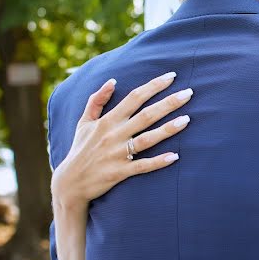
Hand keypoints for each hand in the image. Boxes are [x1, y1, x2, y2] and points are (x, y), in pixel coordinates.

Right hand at [51, 72, 192, 209]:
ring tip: (188, 120)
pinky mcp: (120, 172)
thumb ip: (96, 100)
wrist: (70, 183)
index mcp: (108, 120)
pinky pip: (142, 166)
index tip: (172, 76)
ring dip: (168, 129)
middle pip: (146, 115)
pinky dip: (158, 161)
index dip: (154, 86)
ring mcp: (117, 154)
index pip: (134, 97)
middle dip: (168, 103)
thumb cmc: (80, 150)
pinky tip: (175, 156)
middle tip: (189, 93)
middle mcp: (114, 134)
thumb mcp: (84, 122)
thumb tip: (113, 81)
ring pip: (147, 139)